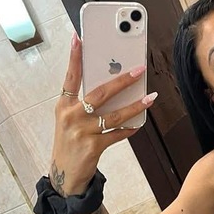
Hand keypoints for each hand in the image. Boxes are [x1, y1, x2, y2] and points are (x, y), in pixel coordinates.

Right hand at [50, 32, 156, 194]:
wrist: (65, 174)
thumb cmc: (71, 141)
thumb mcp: (71, 120)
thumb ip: (85, 104)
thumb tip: (113, 86)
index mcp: (63, 106)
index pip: (70, 77)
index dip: (75, 58)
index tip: (79, 39)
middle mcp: (70, 116)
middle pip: (100, 93)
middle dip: (121, 80)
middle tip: (139, 70)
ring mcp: (81, 132)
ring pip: (114, 115)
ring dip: (135, 106)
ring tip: (150, 97)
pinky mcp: (93, 147)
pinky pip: (117, 134)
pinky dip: (130, 128)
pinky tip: (139, 123)